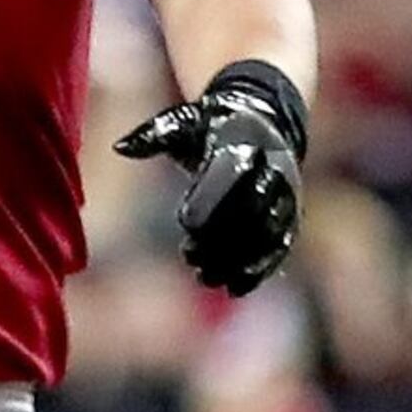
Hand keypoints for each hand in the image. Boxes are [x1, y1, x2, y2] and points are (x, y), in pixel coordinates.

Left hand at [115, 84, 303, 294]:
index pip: (230, 173)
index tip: (185, 223)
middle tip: (189, 259)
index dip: (210, 198)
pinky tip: (235, 288)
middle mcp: (272, 169)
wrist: (263, 124)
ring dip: (239, 259)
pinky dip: (260, 269)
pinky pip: (281, 246)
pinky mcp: (291, 216)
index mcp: (244, 142)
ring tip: (205, 278)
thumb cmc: (210, 126)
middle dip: (222, 236)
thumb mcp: (183, 123)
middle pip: (252, 208)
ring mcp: (285, 195)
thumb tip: (121, 147)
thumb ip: (154, 135)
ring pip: (268, 233)